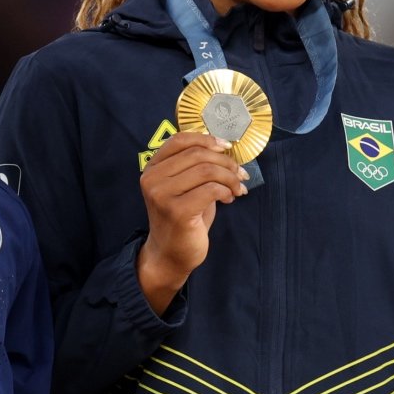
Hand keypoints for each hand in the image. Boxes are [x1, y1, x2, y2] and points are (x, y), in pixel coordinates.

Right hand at [136, 132, 246, 312]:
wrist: (170, 254)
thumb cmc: (183, 218)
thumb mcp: (185, 187)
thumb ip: (196, 166)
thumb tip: (224, 148)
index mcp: (152, 168)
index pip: (179, 140)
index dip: (206, 139)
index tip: (226, 147)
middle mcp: (152, 179)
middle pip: (197, 154)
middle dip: (225, 162)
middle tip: (240, 174)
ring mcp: (162, 195)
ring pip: (206, 171)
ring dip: (230, 178)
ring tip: (237, 189)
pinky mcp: (177, 211)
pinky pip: (211, 190)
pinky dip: (226, 191)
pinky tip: (229, 199)